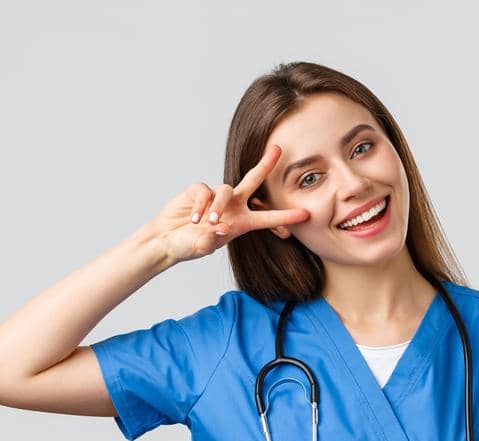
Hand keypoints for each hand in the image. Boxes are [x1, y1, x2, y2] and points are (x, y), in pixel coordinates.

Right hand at [146, 143, 309, 264]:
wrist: (167, 239)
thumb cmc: (189, 246)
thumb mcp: (202, 247)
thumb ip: (212, 240)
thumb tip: (222, 227)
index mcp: (242, 222)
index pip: (268, 217)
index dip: (286, 216)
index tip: (306, 214)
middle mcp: (233, 206)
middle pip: (253, 180)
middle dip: (266, 165)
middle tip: (278, 149)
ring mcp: (216, 197)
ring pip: (226, 190)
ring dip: (218, 206)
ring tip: (206, 222)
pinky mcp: (198, 191)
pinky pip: (204, 191)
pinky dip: (200, 205)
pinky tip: (193, 218)